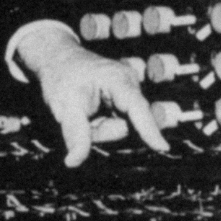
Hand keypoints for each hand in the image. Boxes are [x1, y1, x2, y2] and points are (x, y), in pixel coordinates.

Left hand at [16, 28, 169, 166]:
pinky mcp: (125, 102)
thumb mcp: (64, 106)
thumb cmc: (62, 76)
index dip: (149, 129)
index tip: (162, 147)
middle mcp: (130, 85)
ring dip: (100, 128)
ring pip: (122, 128)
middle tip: (82, 114)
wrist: (59, 60)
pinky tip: (92, 112)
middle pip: (127, 125)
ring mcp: (129, 93)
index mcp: (118, 79)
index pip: (137, 108)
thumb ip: (75, 134)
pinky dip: (102, 125)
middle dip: (102, 129)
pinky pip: (118, 125)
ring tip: (85, 111)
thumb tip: (74, 161)